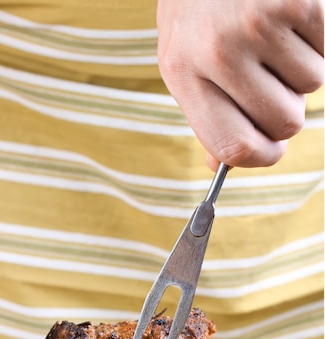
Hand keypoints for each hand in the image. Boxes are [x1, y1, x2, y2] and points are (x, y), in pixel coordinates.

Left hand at [157, 0, 323, 168]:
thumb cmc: (200, 11)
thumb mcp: (185, 61)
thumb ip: (206, 115)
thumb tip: (219, 166)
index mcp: (184, 74)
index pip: (233, 147)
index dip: (262, 157)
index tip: (271, 149)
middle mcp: (218, 51)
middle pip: (285, 122)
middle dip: (287, 108)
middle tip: (270, 77)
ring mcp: (259, 22)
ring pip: (312, 84)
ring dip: (301, 68)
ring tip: (272, 36)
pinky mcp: (299, 0)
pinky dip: (317, 39)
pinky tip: (288, 15)